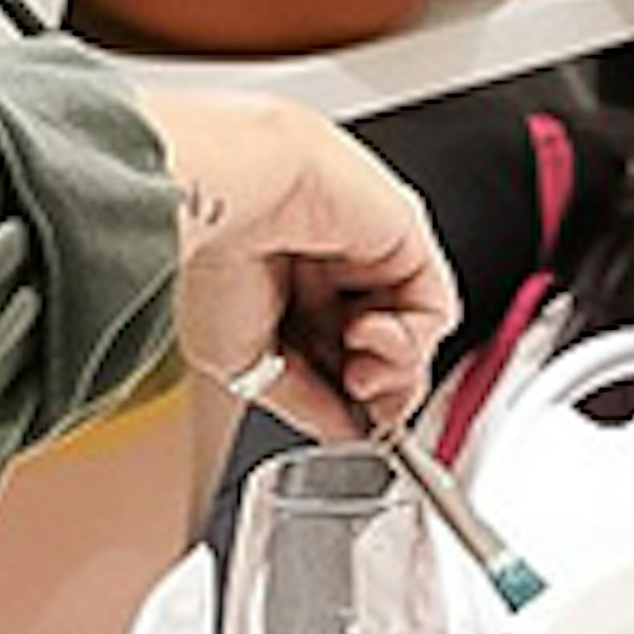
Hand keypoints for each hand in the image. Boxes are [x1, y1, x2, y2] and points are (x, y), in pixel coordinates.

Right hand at [148, 91, 459, 441]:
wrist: (215, 201)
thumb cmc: (201, 260)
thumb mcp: (242, 361)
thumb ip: (303, 399)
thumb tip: (343, 432)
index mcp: (281, 287)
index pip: (337, 356)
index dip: (348, 399)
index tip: (344, 423)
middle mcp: (326, 266)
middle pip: (383, 348)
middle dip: (378, 392)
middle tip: (360, 404)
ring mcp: (366, 249)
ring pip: (413, 332)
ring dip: (394, 371)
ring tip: (358, 372)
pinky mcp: (403, 233)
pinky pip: (433, 306)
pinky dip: (410, 340)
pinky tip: (368, 336)